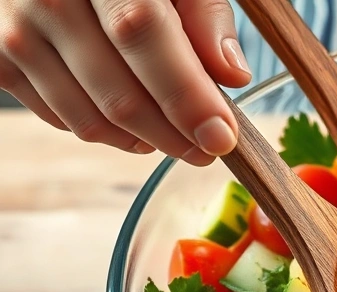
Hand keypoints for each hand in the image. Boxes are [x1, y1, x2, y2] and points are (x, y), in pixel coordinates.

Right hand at [0, 0, 250, 165]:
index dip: (185, 95)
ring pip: (89, 120)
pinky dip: (106, 131)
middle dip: (174, 136)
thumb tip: (233, 75)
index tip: (220, 136)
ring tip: (176, 136)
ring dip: (143, 141)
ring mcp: (15, 31)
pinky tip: (133, 122)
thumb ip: (204, 16)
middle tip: (208, 150)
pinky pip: (61, 119)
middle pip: (117, 93)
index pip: (141, 34)